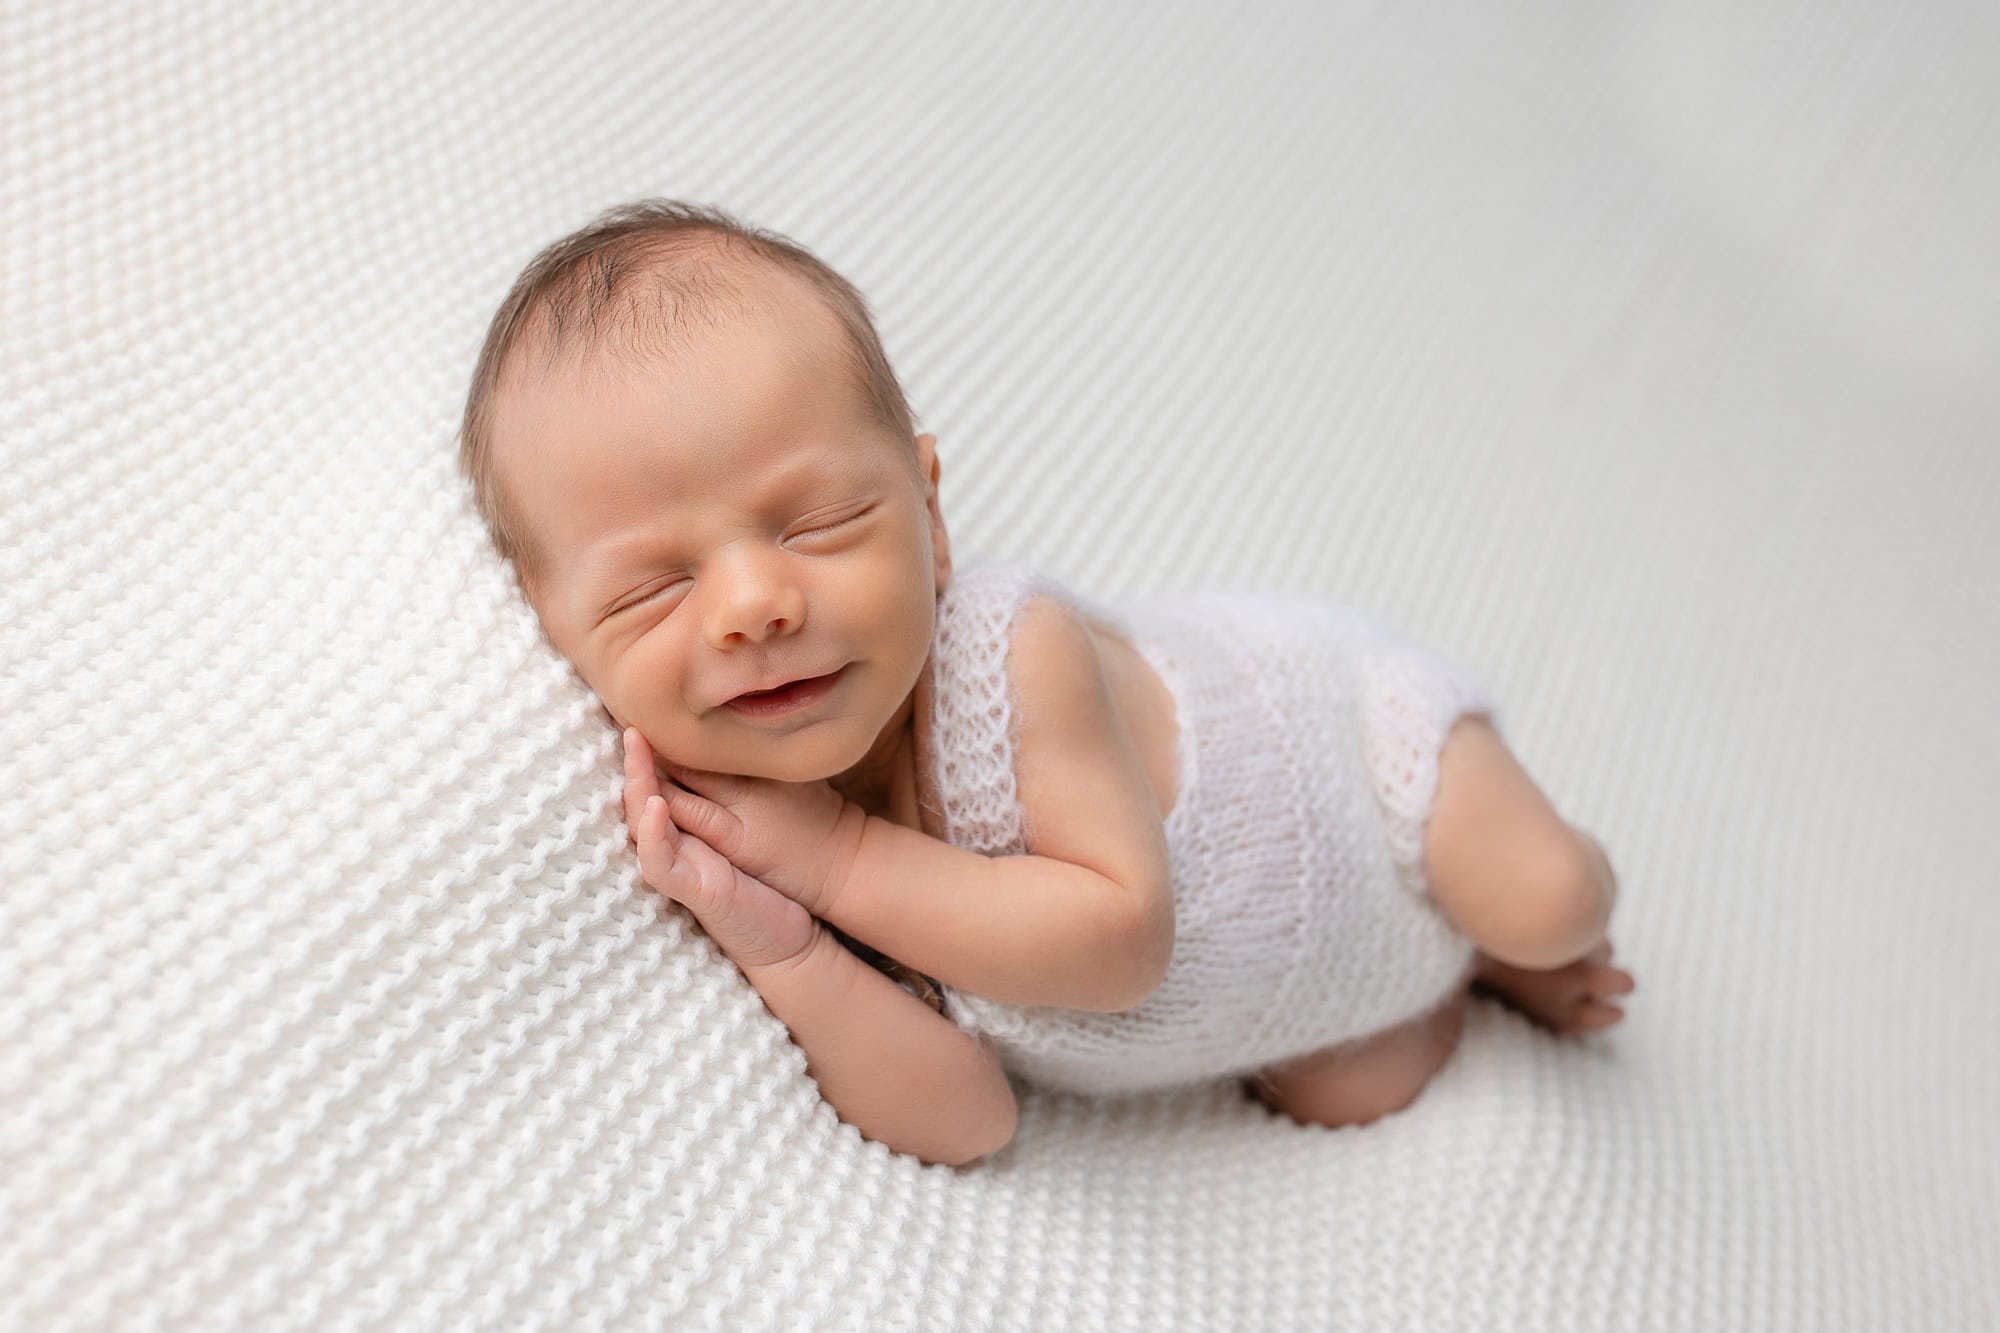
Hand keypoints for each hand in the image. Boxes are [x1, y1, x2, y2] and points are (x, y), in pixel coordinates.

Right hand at [622, 730, 821, 969]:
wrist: (786, 935)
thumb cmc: (768, 881)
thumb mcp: (751, 827)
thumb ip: (732, 794)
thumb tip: (736, 743)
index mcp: (687, 824)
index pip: (659, 777)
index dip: (649, 746)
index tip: (642, 704)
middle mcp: (675, 843)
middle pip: (640, 793)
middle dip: (632, 755)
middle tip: (627, 711)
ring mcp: (679, 867)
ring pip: (640, 822)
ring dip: (636, 784)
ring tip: (633, 745)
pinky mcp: (691, 891)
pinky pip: (660, 862)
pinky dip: (652, 835)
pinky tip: (655, 805)